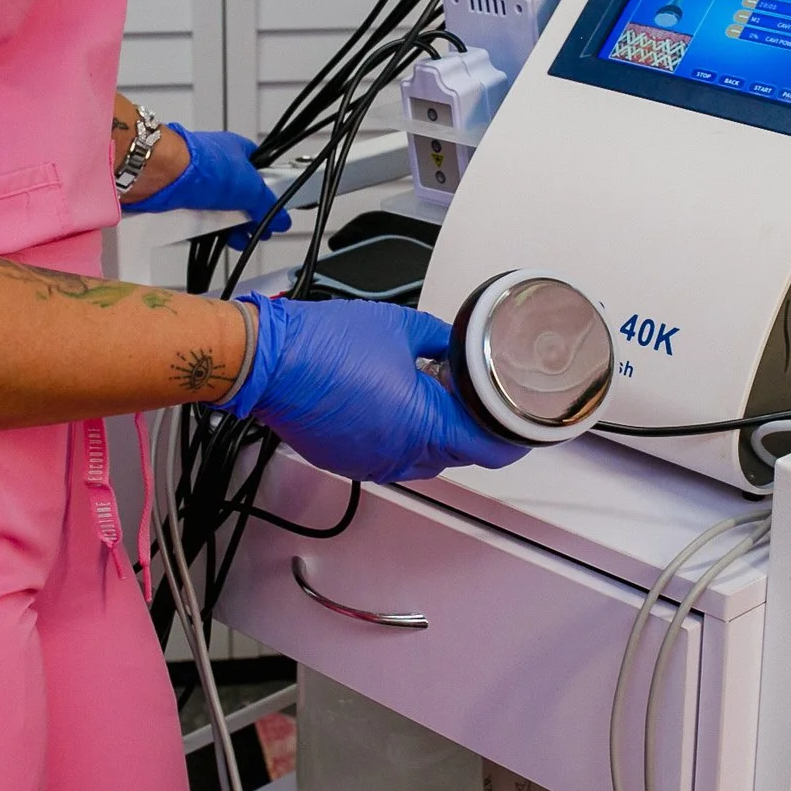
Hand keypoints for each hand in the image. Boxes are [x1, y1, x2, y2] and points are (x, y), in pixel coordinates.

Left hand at [122, 125, 290, 249]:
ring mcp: (198, 183)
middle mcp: (217, 165)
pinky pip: (199, 218)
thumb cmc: (202, 165)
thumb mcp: (250, 187)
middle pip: (239, 195)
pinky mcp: (181, 201)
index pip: (260, 169)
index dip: (268, 189)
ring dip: (228, 225)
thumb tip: (282, 218)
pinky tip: (213, 234)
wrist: (163, 174)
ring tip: (235, 237)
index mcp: (237, 150)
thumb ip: (268, 204)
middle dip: (248, 215)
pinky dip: (206, 228)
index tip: (274, 208)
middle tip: (255, 229)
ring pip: (219, 210)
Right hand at [216, 295, 527, 482]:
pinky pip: (391, 457)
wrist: (269, 361)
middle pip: (458, 455)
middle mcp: (400, 453)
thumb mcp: (404, 327)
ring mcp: (372, 462)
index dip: (511, 438)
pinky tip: (395, 404)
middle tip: (475, 397)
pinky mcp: (348, 461)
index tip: (521, 425)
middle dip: (471, 429)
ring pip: (424, 459)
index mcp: (423, 425)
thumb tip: (457, 348)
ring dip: (436, 435)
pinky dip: (402, 437)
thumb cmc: (324, 345)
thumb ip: (442, 342)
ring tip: (432, 396)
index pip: (488, 448)